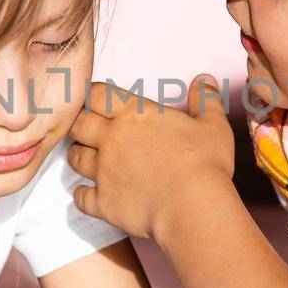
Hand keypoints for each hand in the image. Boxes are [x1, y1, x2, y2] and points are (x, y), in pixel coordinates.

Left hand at [67, 74, 236, 240]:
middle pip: (78, 124)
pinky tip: (86, 194)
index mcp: (134, 115)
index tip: (94, 99)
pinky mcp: (104, 202)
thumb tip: (204, 80)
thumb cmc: (204, 164)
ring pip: (75, 158)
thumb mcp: (213, 125)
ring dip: (77, 155)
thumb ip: (206, 98)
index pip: (97, 94)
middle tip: (83, 125)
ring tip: (85, 156)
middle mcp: (111, 140)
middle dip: (78, 122)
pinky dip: (81, 195)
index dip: (92, 94)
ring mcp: (104, 172)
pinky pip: (81, 197)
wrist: (193, 207)